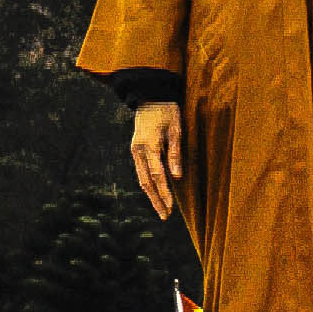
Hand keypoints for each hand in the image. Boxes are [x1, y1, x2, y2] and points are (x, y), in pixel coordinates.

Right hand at [131, 101, 182, 220]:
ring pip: (141, 178)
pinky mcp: (135, 150)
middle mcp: (138, 149)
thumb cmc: (167, 110)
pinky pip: (141, 171)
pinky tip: (156, 193)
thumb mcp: (176, 127)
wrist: (149, 95)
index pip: (157, 174)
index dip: (164, 192)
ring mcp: (135, 150)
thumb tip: (177, 176)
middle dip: (156, 199)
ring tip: (162, 209)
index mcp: (149, 143)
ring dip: (151, 195)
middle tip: (165, 216)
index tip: (171, 207)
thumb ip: (175, 152)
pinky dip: (148, 184)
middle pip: (145, 181)